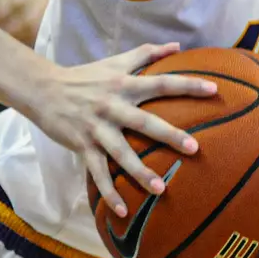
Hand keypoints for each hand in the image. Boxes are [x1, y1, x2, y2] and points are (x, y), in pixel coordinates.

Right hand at [29, 42, 216, 215]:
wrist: (44, 89)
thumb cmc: (85, 76)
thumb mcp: (115, 62)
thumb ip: (147, 53)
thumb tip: (177, 45)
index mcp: (124, 85)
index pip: (162, 83)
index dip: (188, 85)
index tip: (214, 90)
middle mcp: (112, 106)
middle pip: (145, 122)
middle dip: (170, 135)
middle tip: (194, 148)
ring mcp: (97, 128)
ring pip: (121, 153)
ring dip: (140, 172)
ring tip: (161, 190)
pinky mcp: (82, 146)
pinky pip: (97, 173)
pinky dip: (109, 193)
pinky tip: (123, 212)